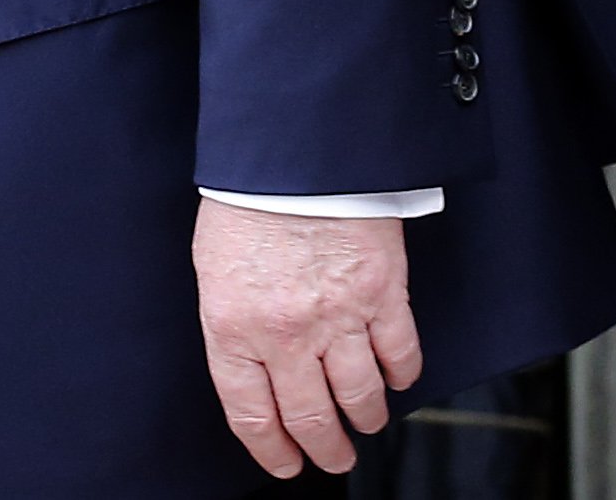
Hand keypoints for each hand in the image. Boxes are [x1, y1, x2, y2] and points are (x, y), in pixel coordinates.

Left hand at [193, 198, 422, 477]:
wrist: (291, 151)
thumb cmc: (245, 203)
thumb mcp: (215, 269)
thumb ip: (234, 324)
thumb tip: (253, 370)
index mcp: (233, 327)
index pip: (251, 415)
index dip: (271, 450)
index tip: (286, 464)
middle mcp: (285, 334)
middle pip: (311, 419)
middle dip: (325, 450)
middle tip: (333, 458)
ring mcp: (338, 318)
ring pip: (361, 400)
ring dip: (365, 420)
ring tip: (365, 424)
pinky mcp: (383, 296)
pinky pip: (401, 358)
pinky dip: (401, 377)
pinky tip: (394, 378)